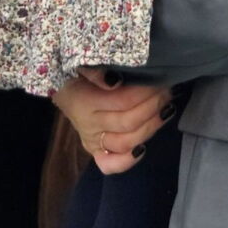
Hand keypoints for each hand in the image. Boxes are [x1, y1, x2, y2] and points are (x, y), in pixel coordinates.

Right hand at [54, 72, 173, 174]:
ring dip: (150, 127)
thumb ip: (95, 70)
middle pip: (128, 122)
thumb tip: (114, 81)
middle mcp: (89, 125)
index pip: (122, 101)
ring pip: (126, 142)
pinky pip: (110, 165)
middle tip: (167, 91)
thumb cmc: (76, 72)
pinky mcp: (95, 152)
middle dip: (153, 106)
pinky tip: (143, 148)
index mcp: (85, 101)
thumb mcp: (82, 62)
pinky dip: (127, 161)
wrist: (61, 87)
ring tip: (166, 109)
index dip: (144, 93)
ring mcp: (92, 141)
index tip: (159, 81)